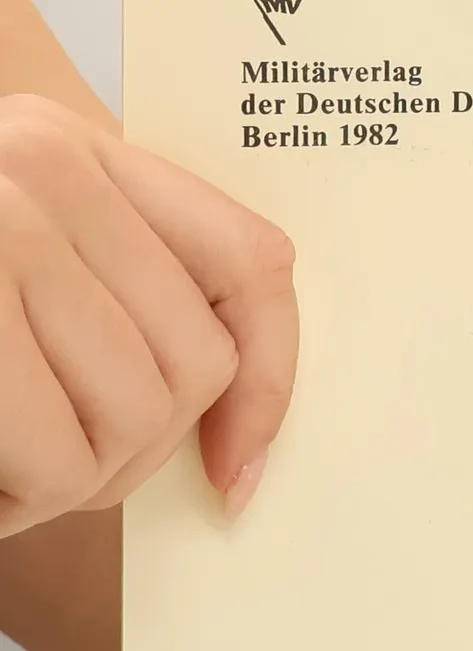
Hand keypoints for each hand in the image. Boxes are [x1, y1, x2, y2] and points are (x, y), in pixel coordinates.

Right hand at [0, 93, 296, 534]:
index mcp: (72, 147)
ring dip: (68, 486)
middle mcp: (37, 168)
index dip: (269, 386)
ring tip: (5, 473)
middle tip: (50, 474)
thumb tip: (239, 443)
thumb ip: (121, 294)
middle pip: (191, 367)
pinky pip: (53, 452)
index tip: (238, 471)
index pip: (254, 266)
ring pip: (129, 418)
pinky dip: (18, 503)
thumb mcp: (26, 253)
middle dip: (132, 456)